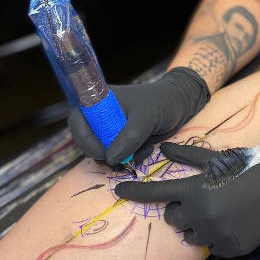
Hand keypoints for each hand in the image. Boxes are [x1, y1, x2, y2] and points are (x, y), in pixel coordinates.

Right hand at [68, 67, 209, 165]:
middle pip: (88, 142)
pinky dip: (131, 159)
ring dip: (121, 159)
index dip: (83, 139)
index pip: (77, 121)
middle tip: (124, 159)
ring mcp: (112, 131)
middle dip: (105, 154)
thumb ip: (129, 136)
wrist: (180, 105)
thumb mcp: (147, 116)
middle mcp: (101, 117)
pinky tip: (148, 149)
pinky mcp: (123, 142)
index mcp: (100, 102)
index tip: (102, 153)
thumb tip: (109, 158)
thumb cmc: (161, 102)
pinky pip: (119, 158)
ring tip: (143, 148)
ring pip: (104, 154)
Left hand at [115, 140, 259, 256]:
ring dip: (198, 223)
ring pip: (192, 234)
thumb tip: (162, 149)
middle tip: (201, 195)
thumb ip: (188, 157)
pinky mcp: (232, 248)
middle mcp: (203, 215)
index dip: (135, 191)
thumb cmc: (251, 165)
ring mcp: (218, 234)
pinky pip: (213, 244)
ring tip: (219, 207)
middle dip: (181, 208)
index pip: (158, 193)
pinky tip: (233, 218)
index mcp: (198, 190)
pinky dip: (217, 233)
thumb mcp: (220, 158)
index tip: (119, 190)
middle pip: (174, 218)